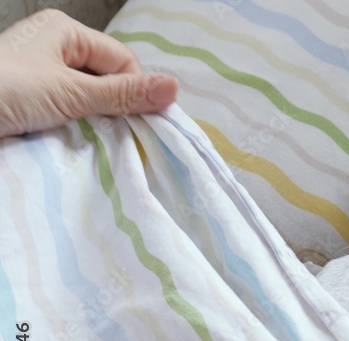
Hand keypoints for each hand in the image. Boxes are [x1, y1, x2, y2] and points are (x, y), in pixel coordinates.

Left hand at [0, 9, 177, 137]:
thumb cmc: (6, 92)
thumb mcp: (71, 93)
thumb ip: (123, 95)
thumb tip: (175, 88)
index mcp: (64, 31)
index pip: (122, 61)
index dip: (134, 91)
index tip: (139, 123)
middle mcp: (52, 47)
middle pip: (106, 81)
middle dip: (113, 109)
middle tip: (117, 137)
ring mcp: (38, 75)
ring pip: (87, 100)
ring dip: (92, 123)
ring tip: (91, 142)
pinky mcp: (27, 101)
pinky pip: (65, 114)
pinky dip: (71, 130)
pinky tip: (72, 144)